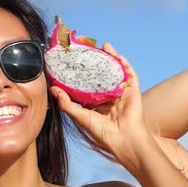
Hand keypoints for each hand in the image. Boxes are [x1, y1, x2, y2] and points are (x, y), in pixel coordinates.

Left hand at [51, 44, 145, 164]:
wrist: (123, 140)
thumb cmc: (103, 132)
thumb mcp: (80, 116)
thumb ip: (67, 103)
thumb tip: (53, 89)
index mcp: (98, 104)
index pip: (90, 84)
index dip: (83, 73)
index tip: (75, 61)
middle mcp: (111, 97)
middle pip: (104, 75)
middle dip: (98, 62)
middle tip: (90, 50)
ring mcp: (123, 93)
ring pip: (117, 72)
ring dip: (112, 58)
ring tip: (104, 46)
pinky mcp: (133, 92)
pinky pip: (130, 74)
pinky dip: (124, 64)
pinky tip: (117, 55)